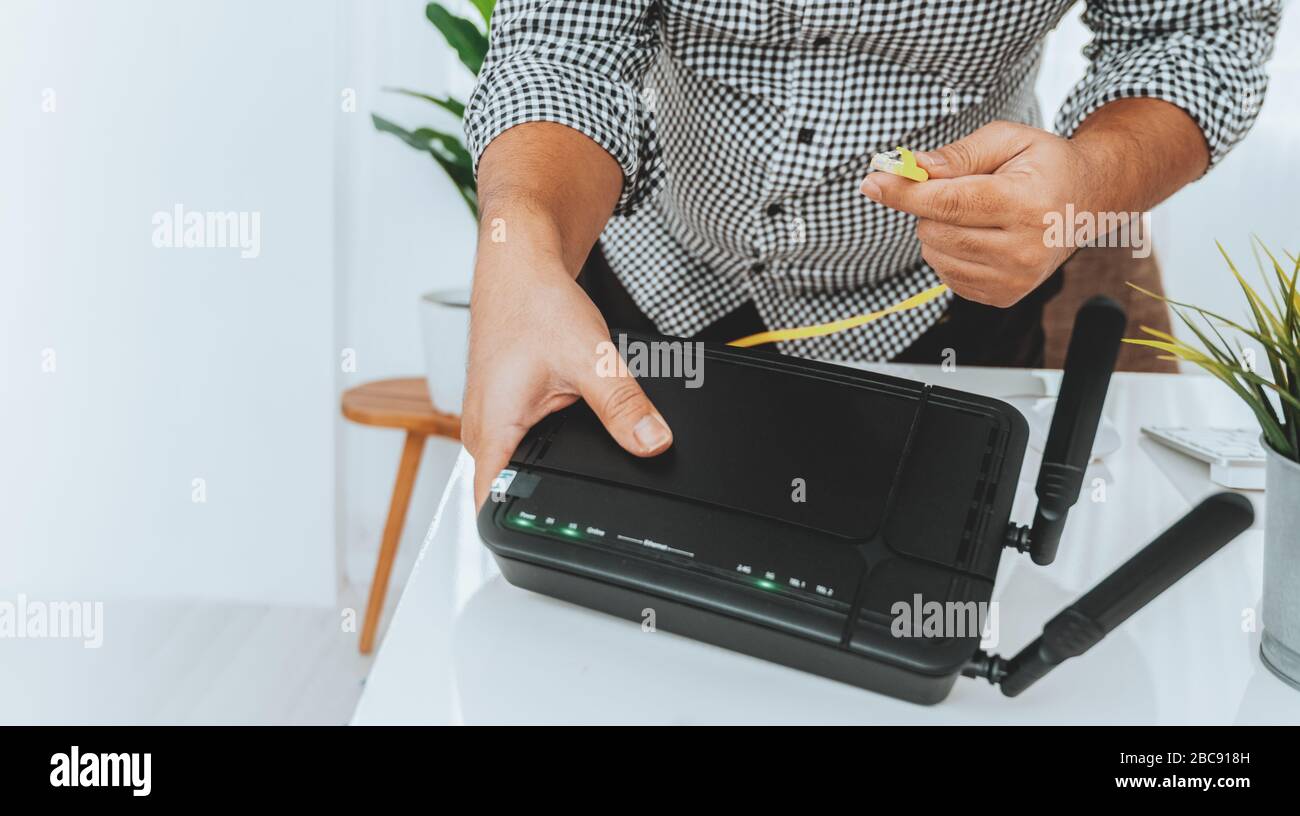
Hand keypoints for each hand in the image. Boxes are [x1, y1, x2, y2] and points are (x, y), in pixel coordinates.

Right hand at [462, 256, 672, 509]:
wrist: (519, 266)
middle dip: (549, 500)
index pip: (491, 506)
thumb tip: (654, 443)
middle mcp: (483, 430)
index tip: (554, 543)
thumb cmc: (535, 304)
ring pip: (518, 463)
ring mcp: (490, 418)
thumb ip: (625, 407)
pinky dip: (549, 441)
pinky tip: (573, 428)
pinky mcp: (503, 405)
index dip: (518, 533)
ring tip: (584, 456)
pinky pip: (522, 440)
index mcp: (492, 430)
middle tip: (592, 497)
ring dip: (549, 467)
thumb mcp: (592, 361)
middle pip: (509, 490)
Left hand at [859, 121, 1095, 307]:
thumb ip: (958, 154)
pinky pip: (946, 274)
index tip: (873, 183)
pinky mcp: (1003, 296)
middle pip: (936, 231)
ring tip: (975, 212)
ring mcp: (1014, 279)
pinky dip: (949, 251)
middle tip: (960, 188)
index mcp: (1026, 204)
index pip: (950, 202)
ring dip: (938, 230)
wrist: (1085, 202)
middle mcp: (1023, 249)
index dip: (905, 192)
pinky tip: (978, 235)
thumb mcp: (1008, 140)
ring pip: (935, 254)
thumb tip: (913, 167)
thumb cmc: (1044, 165)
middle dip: (930, 205)